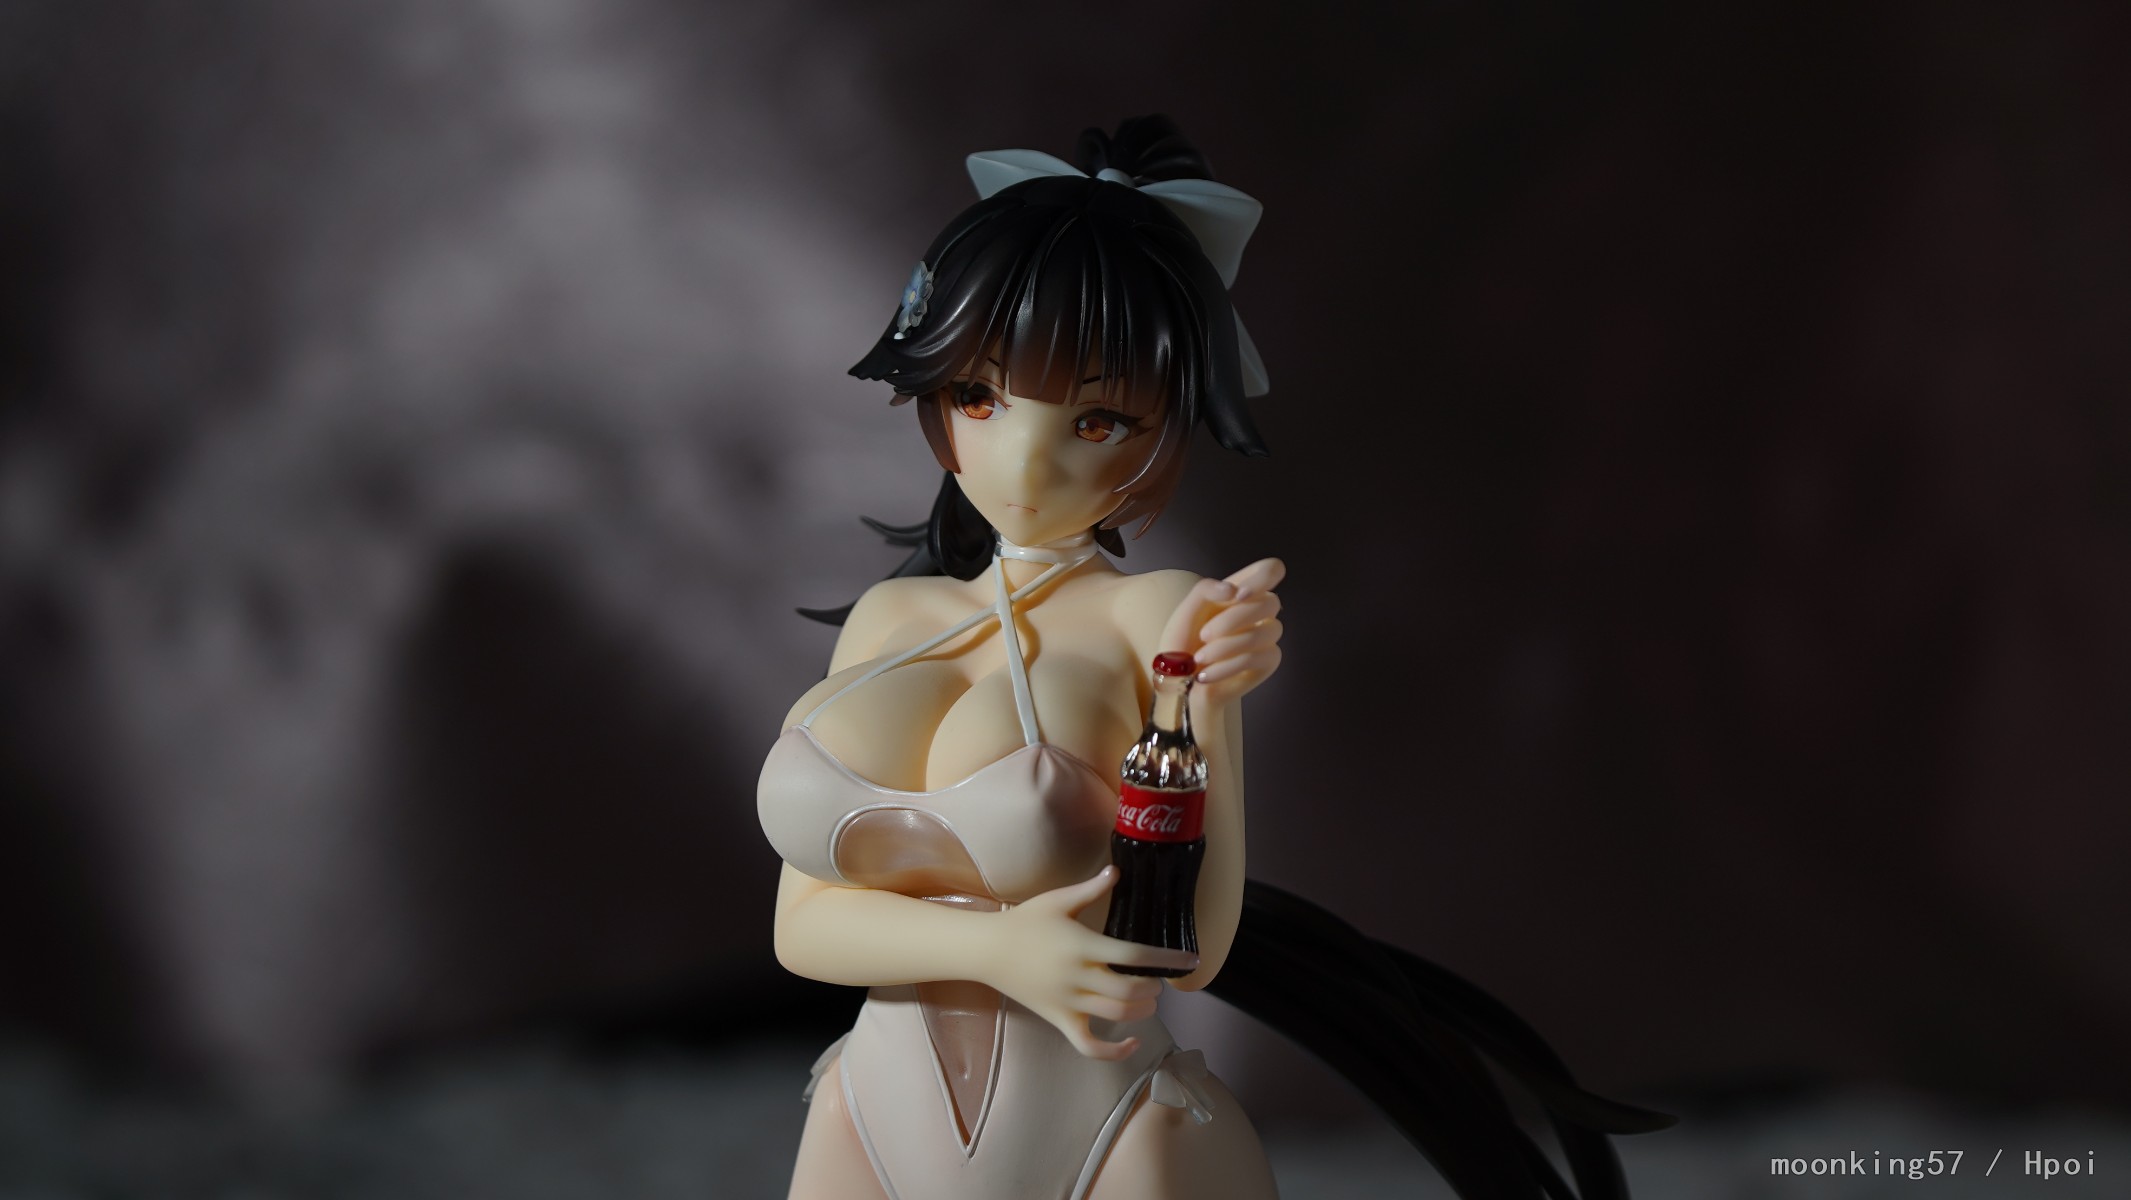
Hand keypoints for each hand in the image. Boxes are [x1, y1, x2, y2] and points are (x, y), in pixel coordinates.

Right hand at [978, 867, 1195, 1059]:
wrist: (988, 950)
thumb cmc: (1025, 922)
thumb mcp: (1057, 900)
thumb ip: (1090, 889)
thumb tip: (1117, 872)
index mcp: (1082, 945)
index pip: (1133, 956)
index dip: (1166, 960)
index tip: (1190, 961)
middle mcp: (1078, 976)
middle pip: (1129, 991)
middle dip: (1153, 987)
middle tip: (1158, 980)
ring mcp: (1068, 1002)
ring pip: (1116, 1016)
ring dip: (1141, 1011)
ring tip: (1148, 1000)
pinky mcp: (1058, 1019)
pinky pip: (1088, 1045)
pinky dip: (1113, 1052)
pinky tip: (1132, 1043)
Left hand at [1157, 557, 1285, 707]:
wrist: (1178, 682)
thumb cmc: (1183, 643)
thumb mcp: (1187, 610)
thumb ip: (1206, 589)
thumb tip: (1234, 590)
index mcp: (1241, 592)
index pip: (1271, 569)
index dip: (1261, 578)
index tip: (1237, 595)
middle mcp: (1259, 611)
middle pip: (1271, 602)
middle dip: (1233, 620)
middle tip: (1204, 635)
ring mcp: (1266, 637)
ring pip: (1266, 631)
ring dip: (1226, 646)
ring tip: (1199, 658)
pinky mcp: (1268, 662)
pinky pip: (1256, 658)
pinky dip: (1226, 667)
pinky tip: (1205, 674)